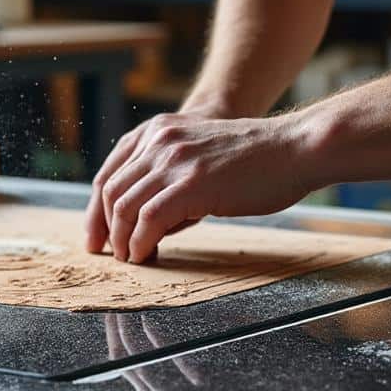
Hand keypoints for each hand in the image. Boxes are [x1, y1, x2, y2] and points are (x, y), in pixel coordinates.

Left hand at [84, 112, 312, 263]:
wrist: (294, 148)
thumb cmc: (256, 161)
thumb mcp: (200, 156)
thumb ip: (171, 180)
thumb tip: (147, 225)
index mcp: (158, 131)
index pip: (109, 173)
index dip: (97, 210)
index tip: (96, 237)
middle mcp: (159, 140)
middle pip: (110, 191)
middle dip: (105, 229)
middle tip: (111, 255)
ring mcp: (174, 160)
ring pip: (125, 207)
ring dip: (122, 240)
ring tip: (130, 259)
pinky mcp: (191, 183)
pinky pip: (148, 218)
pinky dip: (140, 242)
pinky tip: (145, 255)